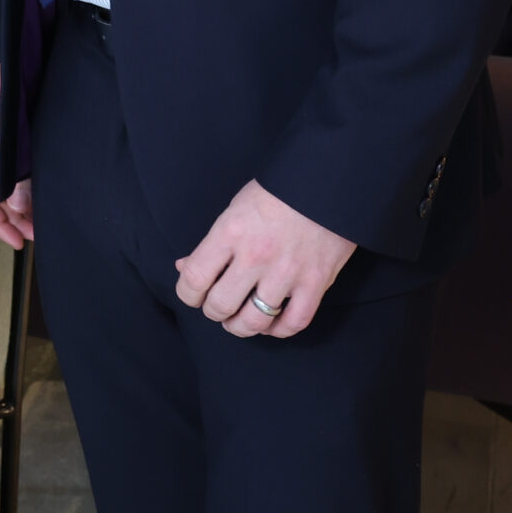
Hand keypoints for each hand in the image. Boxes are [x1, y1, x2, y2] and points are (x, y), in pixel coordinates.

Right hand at [0, 61, 34, 247]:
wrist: (13, 63)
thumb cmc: (5, 95)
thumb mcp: (7, 139)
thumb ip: (12, 173)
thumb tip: (18, 205)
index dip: (0, 226)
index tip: (19, 242)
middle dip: (15, 220)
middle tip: (38, 233)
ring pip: (8, 188)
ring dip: (23, 206)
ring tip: (42, 220)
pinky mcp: (11, 144)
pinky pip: (16, 174)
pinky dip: (27, 188)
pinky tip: (42, 195)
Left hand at [174, 179, 356, 338]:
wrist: (327, 182)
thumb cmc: (277, 193)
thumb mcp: (235, 209)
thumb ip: (211, 243)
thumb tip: (184, 267)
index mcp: (230, 233)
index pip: (195, 278)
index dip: (187, 294)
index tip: (192, 295)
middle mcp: (255, 256)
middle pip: (221, 305)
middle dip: (213, 312)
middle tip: (217, 308)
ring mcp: (287, 272)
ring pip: (255, 320)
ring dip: (241, 327)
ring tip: (238, 321)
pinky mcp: (315, 282)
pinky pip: (294, 322)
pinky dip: (279, 330)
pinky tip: (271, 323)